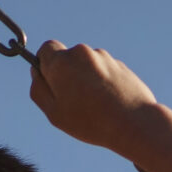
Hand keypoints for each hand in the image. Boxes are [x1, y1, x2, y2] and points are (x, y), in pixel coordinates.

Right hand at [28, 40, 160, 152]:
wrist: (134, 123)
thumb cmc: (90, 121)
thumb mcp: (54, 113)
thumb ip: (39, 89)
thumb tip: (37, 72)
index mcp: (62, 62)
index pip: (46, 49)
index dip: (46, 64)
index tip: (52, 81)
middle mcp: (83, 53)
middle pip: (68, 58)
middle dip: (68, 74)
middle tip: (74, 100)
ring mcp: (105, 58)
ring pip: (88, 65)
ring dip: (87, 79)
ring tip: (96, 105)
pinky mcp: (121, 66)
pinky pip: (105, 72)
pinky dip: (104, 83)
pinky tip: (110, 103)